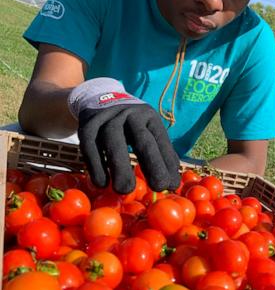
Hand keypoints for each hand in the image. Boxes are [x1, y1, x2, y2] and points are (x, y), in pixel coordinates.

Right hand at [69, 78, 180, 193]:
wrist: (98, 98)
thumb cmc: (129, 124)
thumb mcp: (146, 129)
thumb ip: (157, 151)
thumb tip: (172, 183)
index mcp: (148, 116)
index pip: (161, 140)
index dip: (167, 162)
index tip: (172, 185)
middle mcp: (130, 114)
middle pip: (142, 139)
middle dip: (152, 164)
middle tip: (159, 187)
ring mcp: (107, 118)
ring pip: (113, 141)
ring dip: (120, 167)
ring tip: (125, 190)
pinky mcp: (87, 125)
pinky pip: (90, 147)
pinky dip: (96, 166)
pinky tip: (102, 184)